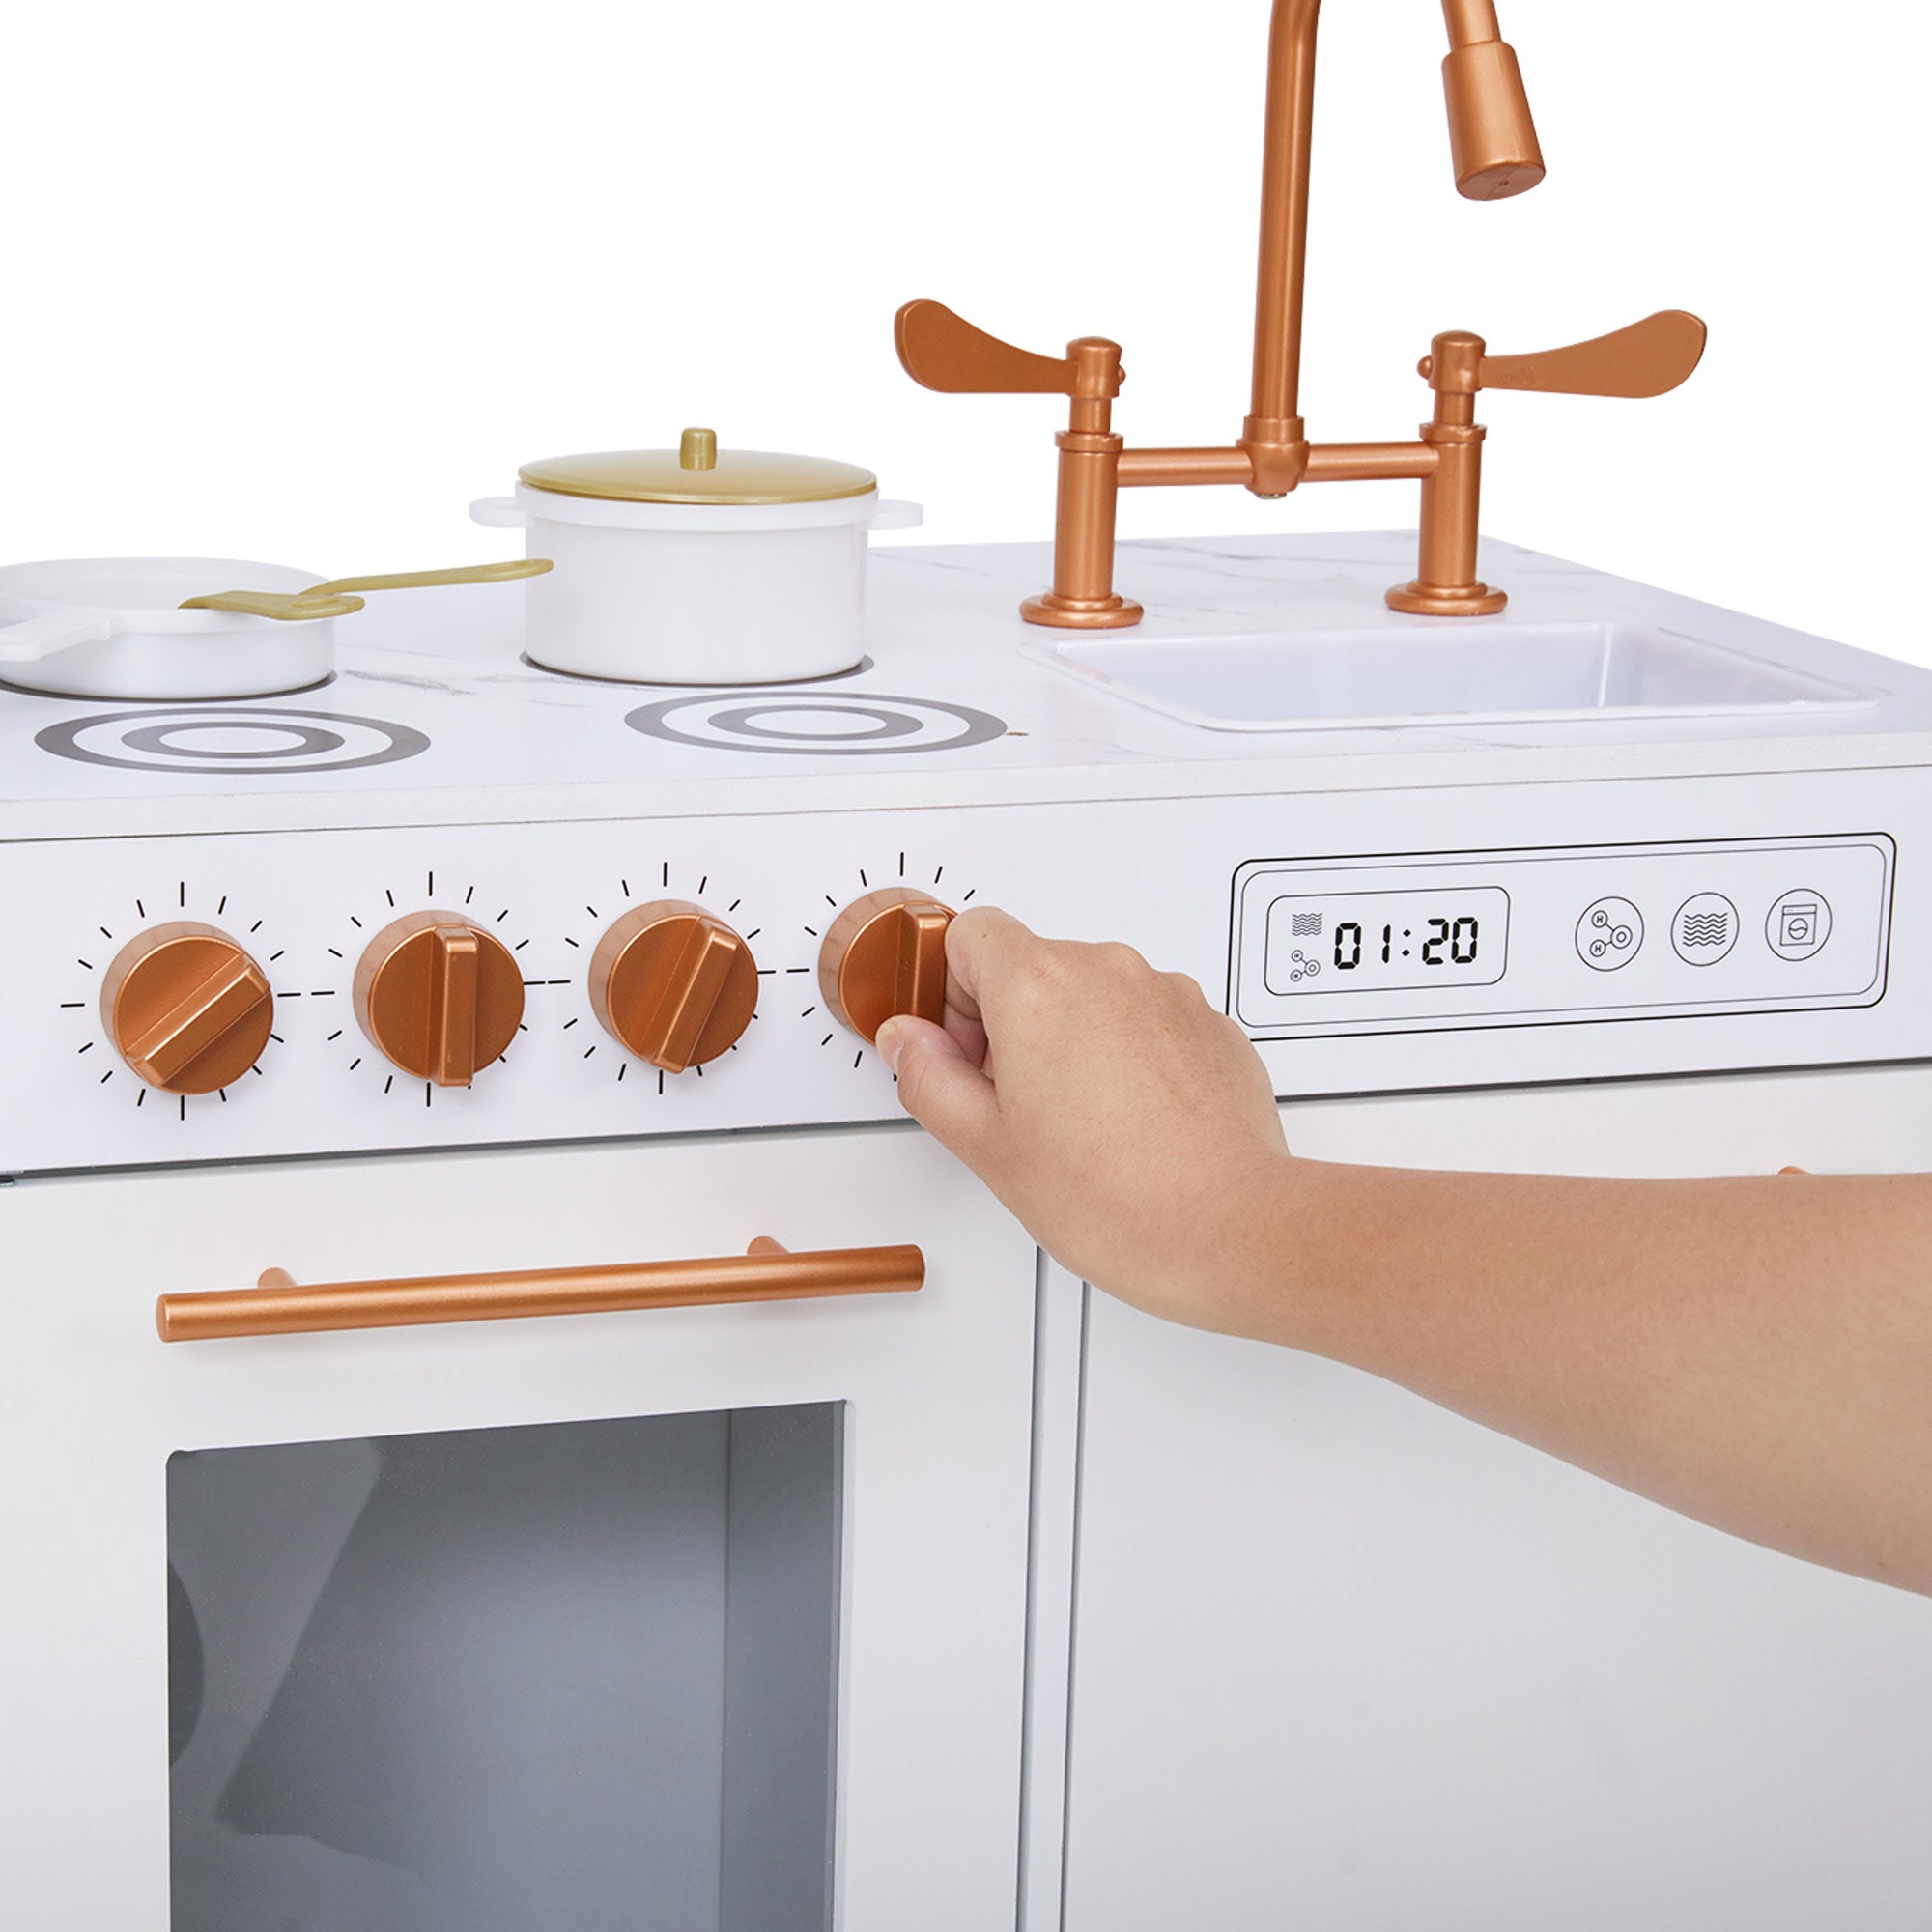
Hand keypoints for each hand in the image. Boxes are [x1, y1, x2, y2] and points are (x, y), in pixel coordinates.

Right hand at [875, 908, 1292, 1329]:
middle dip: (1012, 1022)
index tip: (963, 1048)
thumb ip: (928, 1077)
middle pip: (1033, 963)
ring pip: (1095, 993)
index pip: (968, 933)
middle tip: (1016, 1102)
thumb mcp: (986, 1145)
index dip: (953, 993)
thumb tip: (908, 1041)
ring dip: (1076, 1038)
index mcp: (1038, 985)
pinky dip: (1132, 1056)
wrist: (1227, 1229)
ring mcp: (1168, 994)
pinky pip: (1150, 1019)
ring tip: (1080, 1122)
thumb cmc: (1118, 1197)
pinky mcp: (1212, 1025)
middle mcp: (1108, 970)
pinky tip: (1129, 1122)